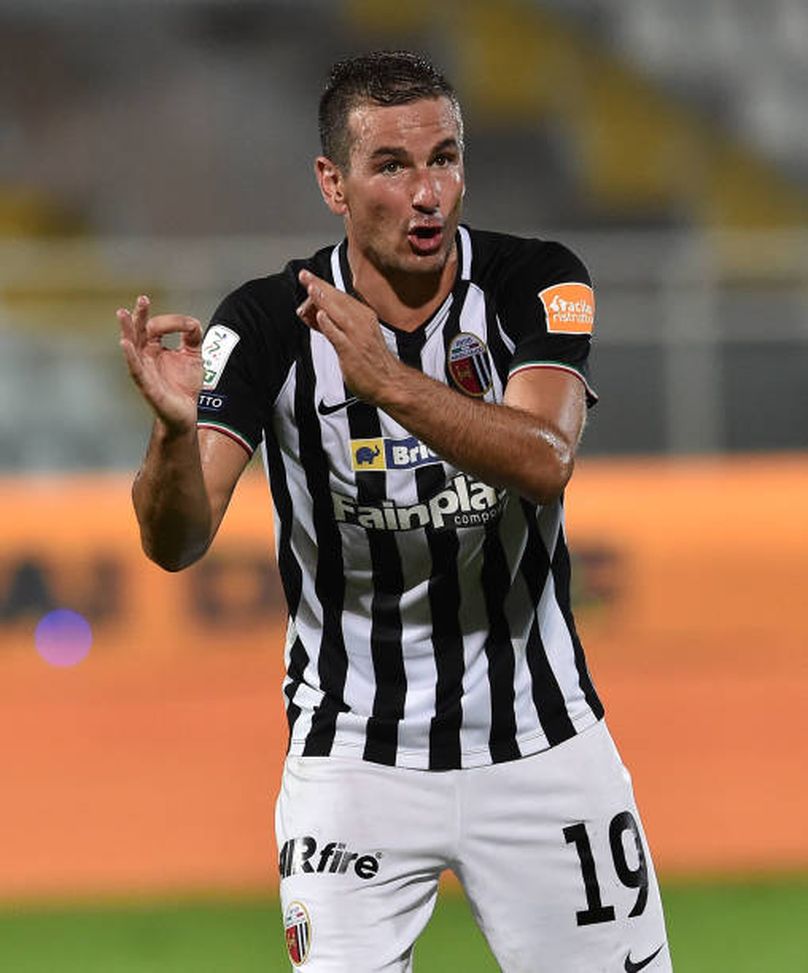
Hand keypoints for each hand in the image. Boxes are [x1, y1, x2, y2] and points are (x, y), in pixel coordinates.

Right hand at [118, 295, 202, 433]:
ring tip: (123, 314)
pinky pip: (135, 369)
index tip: (188, 325)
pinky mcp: (147, 386)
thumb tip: (191, 322)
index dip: (170, 322)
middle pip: (138, 333)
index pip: (155, 328)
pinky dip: (130, 356)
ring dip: (127, 331)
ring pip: (132, 348)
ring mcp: (144, 371)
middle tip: (142, 300)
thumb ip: (193, 336)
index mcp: (154, 348)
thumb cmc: (185, 385)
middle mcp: (146, 357)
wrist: (186, 413)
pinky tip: (125, 344)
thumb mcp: (193, 355)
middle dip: (139, 316)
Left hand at [297, 270, 403, 405]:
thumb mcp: (356, 337)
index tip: (309, 277)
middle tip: (305, 276)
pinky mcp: (352, 351)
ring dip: (324, 299)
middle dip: (320, 286)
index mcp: (364, 316)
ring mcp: (357, 336)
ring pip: (338, 313)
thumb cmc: (373, 361)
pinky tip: (321, 317)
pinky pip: (339, 336)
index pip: (340, 297)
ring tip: (311, 288)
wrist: (390, 382)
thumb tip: (315, 314)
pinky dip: (329, 325)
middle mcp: (362, 323)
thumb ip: (334, 325)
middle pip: (338, 300)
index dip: (323, 286)